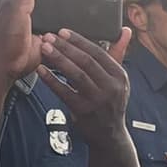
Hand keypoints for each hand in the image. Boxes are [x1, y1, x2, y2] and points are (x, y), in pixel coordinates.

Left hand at [36, 27, 133, 143]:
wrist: (109, 136)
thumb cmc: (110, 104)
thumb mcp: (119, 80)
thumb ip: (118, 54)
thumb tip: (125, 31)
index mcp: (120, 75)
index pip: (98, 52)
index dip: (79, 40)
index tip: (63, 32)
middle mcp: (111, 87)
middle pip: (86, 61)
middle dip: (66, 47)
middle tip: (49, 37)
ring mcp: (98, 100)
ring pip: (76, 75)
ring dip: (58, 59)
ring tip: (44, 49)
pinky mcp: (84, 111)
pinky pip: (65, 92)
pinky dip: (52, 80)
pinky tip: (41, 70)